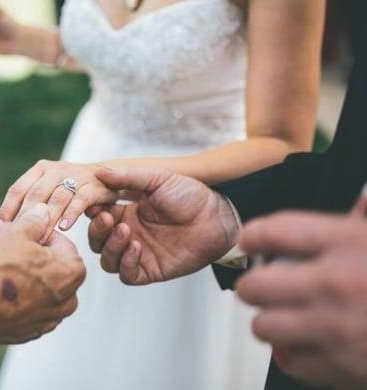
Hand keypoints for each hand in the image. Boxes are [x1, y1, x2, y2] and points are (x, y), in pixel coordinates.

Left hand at [0, 160, 118, 240]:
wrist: (109, 178)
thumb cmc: (72, 191)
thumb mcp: (49, 192)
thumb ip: (31, 204)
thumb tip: (2, 228)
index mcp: (40, 169)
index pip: (18, 189)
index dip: (7, 209)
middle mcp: (56, 169)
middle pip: (36, 194)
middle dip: (26, 218)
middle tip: (18, 239)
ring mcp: (76, 175)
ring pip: (57, 197)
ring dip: (48, 220)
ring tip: (41, 239)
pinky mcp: (94, 185)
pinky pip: (81, 199)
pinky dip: (71, 213)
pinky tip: (64, 228)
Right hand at [0, 204, 85, 350]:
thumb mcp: (15, 232)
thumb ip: (35, 220)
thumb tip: (44, 211)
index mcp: (72, 271)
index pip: (62, 243)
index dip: (40, 236)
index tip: (22, 238)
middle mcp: (68, 299)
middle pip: (56, 268)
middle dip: (38, 259)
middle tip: (12, 254)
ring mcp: (50, 319)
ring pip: (45, 290)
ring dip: (31, 280)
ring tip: (6, 273)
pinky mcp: (32, 332)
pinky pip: (32, 309)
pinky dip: (21, 300)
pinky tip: (2, 292)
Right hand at [87, 166, 238, 284]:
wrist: (218, 216)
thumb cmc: (189, 194)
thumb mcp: (157, 178)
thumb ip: (128, 177)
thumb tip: (98, 172)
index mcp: (126, 213)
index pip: (96, 217)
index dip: (90, 212)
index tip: (92, 204)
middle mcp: (129, 234)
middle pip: (96, 241)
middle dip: (96, 231)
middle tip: (106, 219)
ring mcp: (138, 254)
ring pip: (107, 260)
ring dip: (110, 247)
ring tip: (125, 231)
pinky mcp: (151, 270)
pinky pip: (127, 275)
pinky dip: (126, 263)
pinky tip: (136, 246)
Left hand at [236, 212, 366, 388]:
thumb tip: (364, 196)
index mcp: (347, 244)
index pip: (272, 232)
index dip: (253, 236)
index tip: (252, 242)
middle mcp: (333, 285)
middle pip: (254, 285)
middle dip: (255, 284)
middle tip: (265, 284)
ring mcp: (334, 330)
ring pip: (264, 326)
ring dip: (271, 320)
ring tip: (286, 315)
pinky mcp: (341, 369)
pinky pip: (289, 362)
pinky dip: (293, 354)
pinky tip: (307, 343)